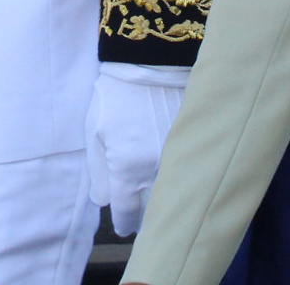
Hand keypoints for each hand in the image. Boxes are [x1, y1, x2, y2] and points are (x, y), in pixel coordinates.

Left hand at [86, 64, 186, 236]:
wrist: (152, 61)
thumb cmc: (116, 93)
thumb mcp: (94, 129)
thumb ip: (97, 169)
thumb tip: (103, 201)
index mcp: (126, 169)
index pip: (127, 211)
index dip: (125, 222)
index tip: (125, 227)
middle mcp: (154, 171)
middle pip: (152, 210)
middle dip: (146, 218)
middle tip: (142, 222)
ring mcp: (177, 159)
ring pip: (172, 194)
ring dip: (164, 202)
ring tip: (158, 206)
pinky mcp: (194, 145)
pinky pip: (186, 172)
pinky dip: (180, 180)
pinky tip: (176, 180)